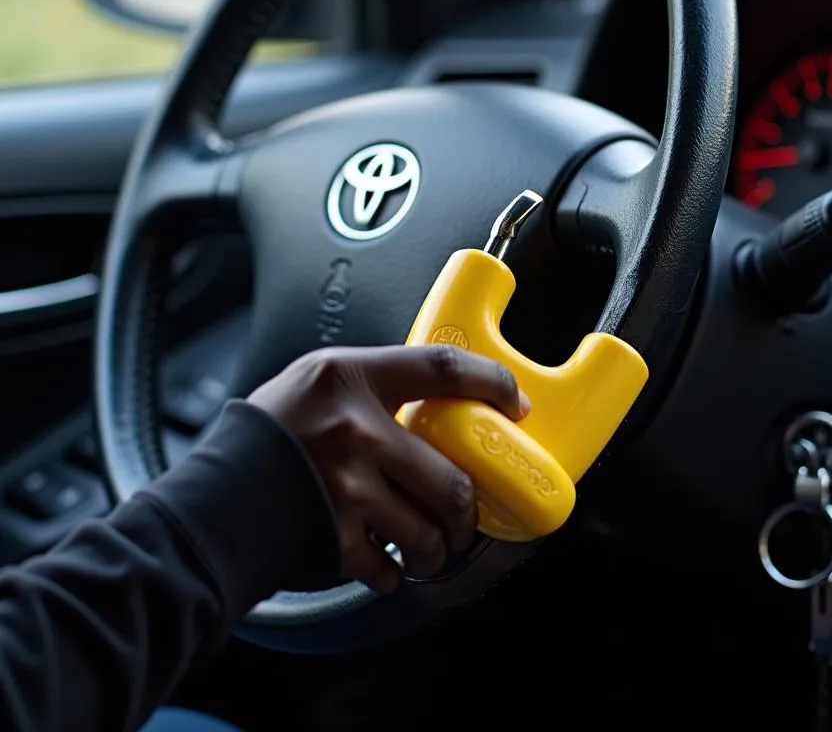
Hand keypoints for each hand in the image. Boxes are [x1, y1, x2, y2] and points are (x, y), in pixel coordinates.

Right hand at [247, 345, 529, 592]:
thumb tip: (434, 403)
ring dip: (436, 548)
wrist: (208, 498)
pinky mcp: (336, 537)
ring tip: (427, 548)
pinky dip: (392, 573)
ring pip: (429, 531)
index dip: (491, 382)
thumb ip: (370, 387)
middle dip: (468, 511)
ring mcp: (347, 486)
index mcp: (350, 378)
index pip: (442, 367)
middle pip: (452, 477)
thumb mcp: (314, 384)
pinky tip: (381, 564)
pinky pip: (389, 567)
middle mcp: (354, 429)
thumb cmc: (263, 435)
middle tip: (466, 519)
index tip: (514, 401)